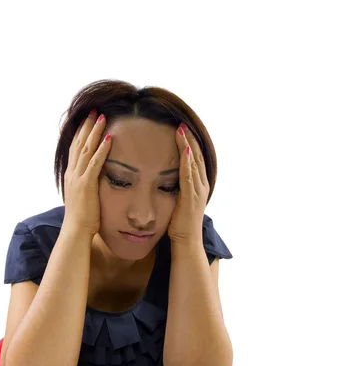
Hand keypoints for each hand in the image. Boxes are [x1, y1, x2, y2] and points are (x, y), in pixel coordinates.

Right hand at [62, 110, 111, 236]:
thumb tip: (92, 181)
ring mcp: (78, 178)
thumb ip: (86, 186)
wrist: (75, 231)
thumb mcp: (82, 197)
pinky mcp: (86, 185)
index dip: (81, 133)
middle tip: (94, 111)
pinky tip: (109, 138)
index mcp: (71, 176)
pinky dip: (101, 149)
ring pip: (86, 149)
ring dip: (94, 132)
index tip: (87, 120)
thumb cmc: (82, 218)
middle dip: (86, 126)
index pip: (75, 149)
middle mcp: (72, 173)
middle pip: (78, 144)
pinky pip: (94, 163)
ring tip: (102, 117)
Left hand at [167, 123, 209, 243]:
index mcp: (198, 186)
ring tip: (182, 130)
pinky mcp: (191, 197)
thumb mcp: (177, 203)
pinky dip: (187, 162)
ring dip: (188, 145)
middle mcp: (201, 185)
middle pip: (196, 156)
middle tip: (182, 123)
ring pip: (194, 162)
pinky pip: (189, 176)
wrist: (187, 242)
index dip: (189, 144)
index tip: (181, 130)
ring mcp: (198, 191)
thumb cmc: (179, 226)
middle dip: (190, 139)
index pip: (194, 160)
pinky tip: (184, 150)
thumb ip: (174, 190)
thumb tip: (164, 181)